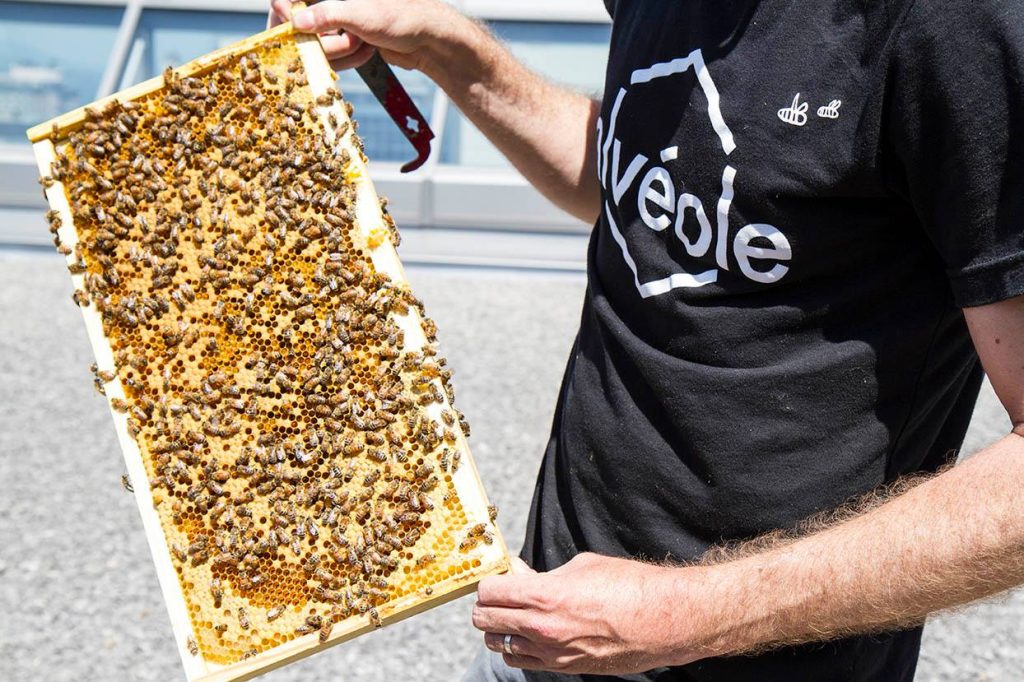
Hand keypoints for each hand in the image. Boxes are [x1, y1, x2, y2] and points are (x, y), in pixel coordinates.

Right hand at [267, 0, 465, 72]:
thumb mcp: (361, 15)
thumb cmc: (402, 17)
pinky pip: (332, 56)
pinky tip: (366, 51)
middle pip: (301, 26)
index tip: (295, 28)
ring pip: (317, 45)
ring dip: (340, 52)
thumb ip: (327, 15)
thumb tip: (297, 21)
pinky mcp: (345, 40)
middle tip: (351, 40)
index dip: (287, 12)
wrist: (429, 40)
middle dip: (325, 41)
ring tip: (364, 43)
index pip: (288, 0)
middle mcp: (332, 2)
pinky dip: (347, 58)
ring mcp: (337, 21)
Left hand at [472, 553, 713, 674]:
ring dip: (500, 628)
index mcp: (543, 596)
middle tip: (500, 594)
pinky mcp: (565, 668)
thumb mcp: (582, 565)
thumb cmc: (628, 585)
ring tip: (515, 614)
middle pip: (484, 620)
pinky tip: (531, 633)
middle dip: (487, 605)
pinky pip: (522, 660)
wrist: (664, 620)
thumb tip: (518, 573)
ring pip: (498, 645)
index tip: (497, 576)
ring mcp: (551, 653)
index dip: (489, 582)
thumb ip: (543, 573)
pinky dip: (518, 647)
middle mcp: (541, 628)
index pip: (487, 592)